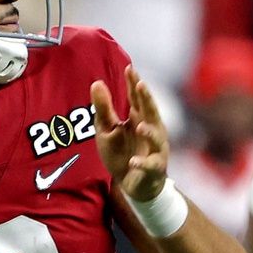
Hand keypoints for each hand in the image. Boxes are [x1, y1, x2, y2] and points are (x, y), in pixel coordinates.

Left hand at [91, 66, 167, 202]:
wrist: (133, 184)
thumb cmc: (122, 153)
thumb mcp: (107, 130)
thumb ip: (103, 108)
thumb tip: (96, 82)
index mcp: (138, 118)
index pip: (136, 98)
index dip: (134, 84)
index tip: (129, 68)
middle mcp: (151, 129)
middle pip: (150, 111)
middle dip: (146, 99)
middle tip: (141, 85)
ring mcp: (155, 148)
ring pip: (156, 138)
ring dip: (149, 132)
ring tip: (139, 126)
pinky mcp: (154, 167)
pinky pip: (150, 165)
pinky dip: (142, 163)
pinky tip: (133, 161)